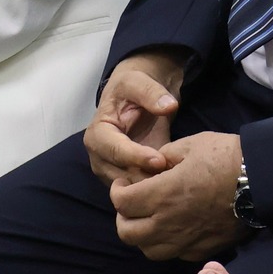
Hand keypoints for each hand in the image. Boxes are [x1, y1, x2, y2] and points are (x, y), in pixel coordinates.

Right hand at [86, 51, 185, 184]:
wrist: (136, 98)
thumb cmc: (132, 89)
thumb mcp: (138, 81)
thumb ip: (151, 92)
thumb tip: (168, 106)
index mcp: (97, 135)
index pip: (114, 151)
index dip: (136, 157)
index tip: (160, 159)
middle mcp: (100, 158)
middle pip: (121, 175)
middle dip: (146, 176)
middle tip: (174, 176)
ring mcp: (112, 172)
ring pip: (131, 188)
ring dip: (151, 186)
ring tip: (175, 180)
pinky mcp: (127, 180)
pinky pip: (139, 191)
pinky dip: (154, 189)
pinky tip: (173, 182)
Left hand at [111, 131, 246, 261]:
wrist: (262, 180)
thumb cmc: (225, 157)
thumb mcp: (189, 145)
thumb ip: (164, 157)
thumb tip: (152, 166)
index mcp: (163, 194)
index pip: (121, 203)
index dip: (117, 191)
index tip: (124, 182)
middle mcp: (169, 223)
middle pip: (127, 232)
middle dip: (123, 216)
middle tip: (132, 200)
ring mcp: (186, 241)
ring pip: (147, 250)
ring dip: (142, 234)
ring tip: (150, 216)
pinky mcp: (202, 250)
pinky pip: (173, 254)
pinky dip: (165, 243)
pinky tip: (173, 226)